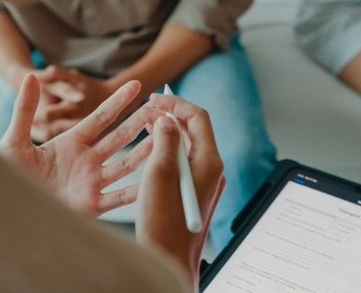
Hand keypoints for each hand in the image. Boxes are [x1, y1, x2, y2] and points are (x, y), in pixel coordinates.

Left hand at [0, 74, 162, 215]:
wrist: (9, 210)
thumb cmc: (9, 176)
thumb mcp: (14, 141)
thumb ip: (24, 110)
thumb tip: (30, 77)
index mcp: (72, 142)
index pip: (101, 117)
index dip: (118, 101)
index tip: (135, 85)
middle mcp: (87, 160)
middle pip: (119, 138)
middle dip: (139, 123)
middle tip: (160, 108)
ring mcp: (92, 182)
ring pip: (125, 165)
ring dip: (143, 153)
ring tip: (163, 139)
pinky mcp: (92, 205)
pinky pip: (119, 197)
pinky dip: (136, 191)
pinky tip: (152, 181)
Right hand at [137, 94, 224, 285]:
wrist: (169, 261)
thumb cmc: (163, 224)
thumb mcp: (159, 175)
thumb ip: (165, 141)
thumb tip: (167, 119)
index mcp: (209, 162)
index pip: (199, 119)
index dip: (177, 104)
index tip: (155, 99)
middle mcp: (212, 170)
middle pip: (197, 130)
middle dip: (173, 114)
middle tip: (149, 107)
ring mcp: (206, 181)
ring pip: (190, 145)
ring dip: (170, 131)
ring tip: (147, 121)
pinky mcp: (196, 191)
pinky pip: (186, 161)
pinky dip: (170, 149)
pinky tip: (153, 148)